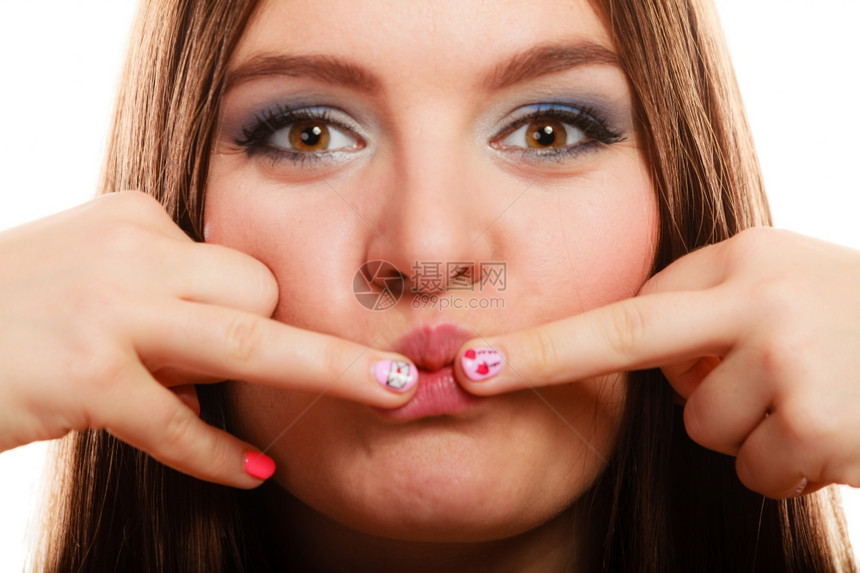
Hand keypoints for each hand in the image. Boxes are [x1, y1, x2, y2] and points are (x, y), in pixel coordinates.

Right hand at [0, 192, 416, 487]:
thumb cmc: (17, 312)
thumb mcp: (93, 272)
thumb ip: (162, 290)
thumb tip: (230, 349)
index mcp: (137, 216)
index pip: (232, 263)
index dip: (252, 312)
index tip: (285, 347)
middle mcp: (128, 250)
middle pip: (253, 288)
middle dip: (291, 341)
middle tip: (363, 377)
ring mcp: (107, 311)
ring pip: (243, 338)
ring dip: (323, 369)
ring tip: (390, 393)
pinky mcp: (82, 375)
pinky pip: (174, 421)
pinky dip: (215, 453)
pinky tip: (254, 474)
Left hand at [456, 227, 859, 497]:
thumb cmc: (855, 323)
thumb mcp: (784, 287)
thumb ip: (708, 309)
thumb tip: (636, 351)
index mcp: (742, 258)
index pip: (628, 313)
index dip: (550, 348)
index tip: (477, 364)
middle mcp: (760, 296)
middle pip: (640, 353)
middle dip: (587, 370)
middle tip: (547, 375)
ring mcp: (791, 357)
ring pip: (708, 427)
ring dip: (751, 431)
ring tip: (816, 397)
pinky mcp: (822, 421)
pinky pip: (758, 466)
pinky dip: (790, 464)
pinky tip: (838, 429)